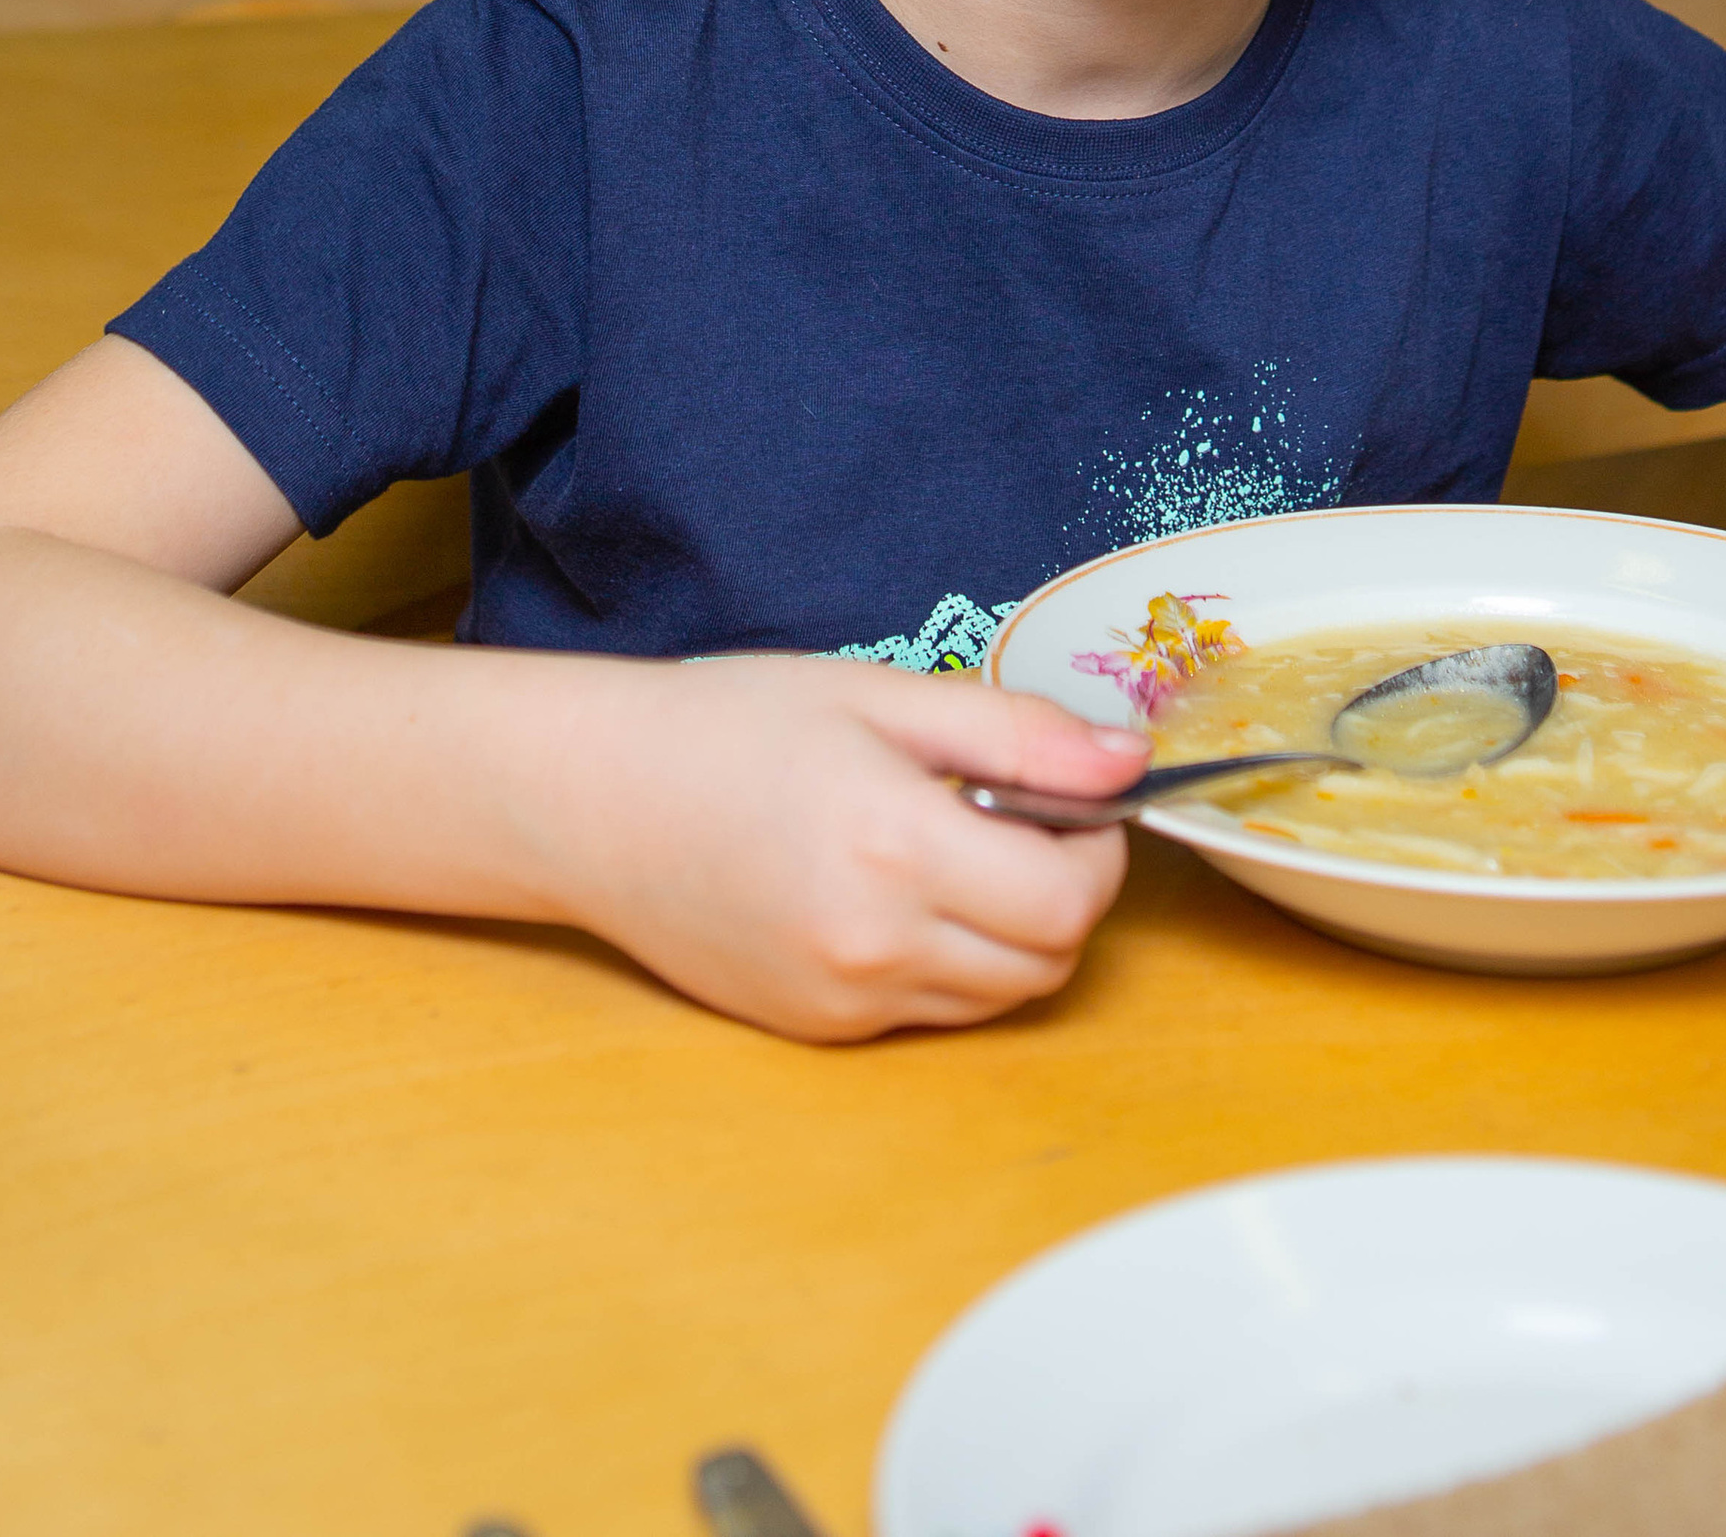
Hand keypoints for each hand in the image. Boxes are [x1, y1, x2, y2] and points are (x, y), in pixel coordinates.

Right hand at [502, 653, 1149, 1042]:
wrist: (595, 799)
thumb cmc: (729, 726)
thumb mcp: (879, 696)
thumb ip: (1016, 731)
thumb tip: (1130, 759)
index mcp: (896, 847)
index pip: (1067, 901)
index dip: (1098, 852)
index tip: (1074, 803)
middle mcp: (875, 945)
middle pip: (1046, 963)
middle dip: (1064, 897)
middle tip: (1022, 823)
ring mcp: (843, 1001)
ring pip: (994, 999)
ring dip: (1012, 938)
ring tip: (954, 854)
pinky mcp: (816, 1030)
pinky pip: (928, 1013)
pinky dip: (947, 964)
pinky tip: (896, 894)